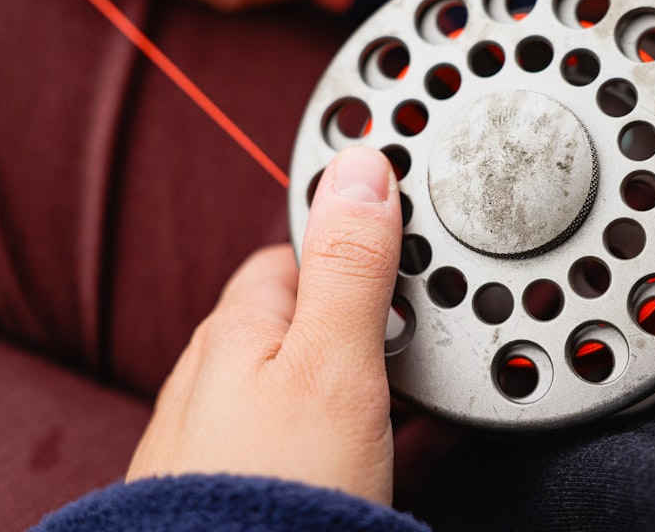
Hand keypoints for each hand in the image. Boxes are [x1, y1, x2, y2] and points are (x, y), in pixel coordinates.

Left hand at [126, 146, 401, 504]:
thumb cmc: (274, 489)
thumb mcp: (333, 362)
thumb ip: (350, 264)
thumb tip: (360, 166)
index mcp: (240, 327)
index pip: (298, 251)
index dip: (355, 241)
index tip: (405, 246)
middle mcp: (223, 374)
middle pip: (312, 317)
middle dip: (374, 319)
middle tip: (431, 334)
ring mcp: (233, 433)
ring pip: (319, 382)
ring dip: (373, 381)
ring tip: (427, 400)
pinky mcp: (252, 480)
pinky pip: (317, 438)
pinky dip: (361, 434)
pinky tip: (395, 454)